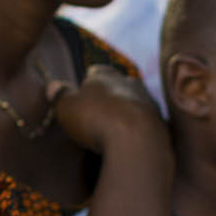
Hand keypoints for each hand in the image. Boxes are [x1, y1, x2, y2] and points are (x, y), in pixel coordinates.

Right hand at [46, 63, 166, 156]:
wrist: (139, 142)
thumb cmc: (96, 120)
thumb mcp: (68, 108)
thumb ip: (61, 96)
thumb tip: (53, 85)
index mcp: (106, 75)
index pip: (95, 72)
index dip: (87, 84)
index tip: (81, 98)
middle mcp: (131, 83)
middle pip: (119, 86)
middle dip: (110, 97)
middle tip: (98, 115)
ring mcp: (149, 103)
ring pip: (136, 103)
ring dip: (127, 114)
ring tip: (116, 131)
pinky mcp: (162, 124)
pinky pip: (147, 124)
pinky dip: (139, 131)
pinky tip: (132, 142)